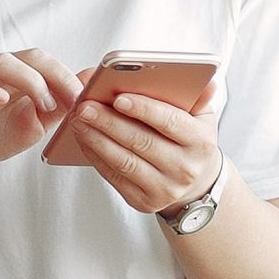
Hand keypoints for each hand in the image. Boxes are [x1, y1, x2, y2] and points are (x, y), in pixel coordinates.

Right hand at [0, 49, 82, 188]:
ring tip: (44, 103)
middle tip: (72, 98)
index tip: (86, 97)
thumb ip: (61, 107)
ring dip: (30, 80)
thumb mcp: (36, 125)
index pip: (48, 63)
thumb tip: (89, 84)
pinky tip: (2, 98)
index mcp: (19, 74)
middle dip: (56, 75)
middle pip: (31, 56)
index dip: (68, 77)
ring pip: (2, 63)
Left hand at [70, 77, 225, 214]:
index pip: (170, 122)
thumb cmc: (190, 139)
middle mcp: (185, 169)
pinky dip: (95, 156)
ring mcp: (164, 189)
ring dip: (96, 138)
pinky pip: (114, 176)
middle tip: (85, 105)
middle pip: (140, 141)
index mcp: (201, 142)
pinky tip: (83, 138)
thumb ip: (193, 94)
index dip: (143, 109)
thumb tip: (197, 77)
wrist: (195, 182)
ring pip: (123, 161)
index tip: (118, 97)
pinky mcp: (144, 202)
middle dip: (108, 122)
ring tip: (77, 119)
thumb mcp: (198, 116)